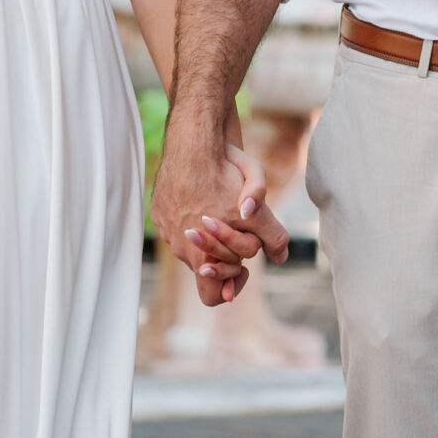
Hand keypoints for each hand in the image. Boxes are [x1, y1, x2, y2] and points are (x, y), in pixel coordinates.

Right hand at [151, 108, 288, 305]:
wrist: (193, 142)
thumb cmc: (227, 171)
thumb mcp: (259, 204)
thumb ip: (272, 234)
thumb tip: (279, 258)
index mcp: (201, 255)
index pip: (213, 295)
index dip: (231, 284)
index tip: (244, 268)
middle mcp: (181, 248)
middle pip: (205, 268)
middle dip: (225, 256)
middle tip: (239, 235)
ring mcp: (167, 230)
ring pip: (191, 247)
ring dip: (208, 238)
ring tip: (220, 212)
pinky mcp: (158, 213)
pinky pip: (176, 226)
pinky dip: (191, 219)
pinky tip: (202, 199)